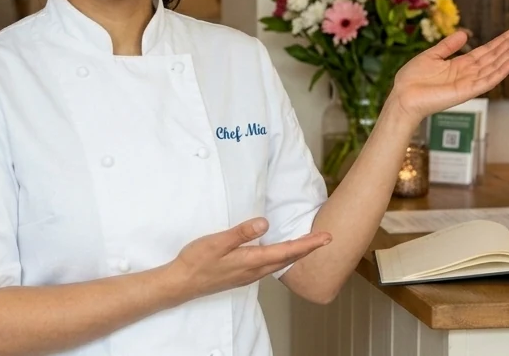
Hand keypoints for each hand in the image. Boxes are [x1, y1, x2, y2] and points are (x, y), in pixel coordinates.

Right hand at [165, 218, 331, 302]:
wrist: (182, 284)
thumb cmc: (197, 261)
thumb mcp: (217, 242)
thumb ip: (241, 233)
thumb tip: (265, 223)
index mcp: (252, 261)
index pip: (288, 251)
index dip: (309, 244)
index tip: (327, 237)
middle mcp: (255, 271)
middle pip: (289, 259)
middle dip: (309, 248)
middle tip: (326, 238)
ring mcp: (249, 275)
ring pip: (280, 263)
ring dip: (297, 253)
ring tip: (309, 243)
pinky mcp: (243, 275)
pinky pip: (270, 266)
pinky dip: (283, 257)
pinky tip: (281, 252)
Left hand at [389, 27, 508, 123]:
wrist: (402, 96)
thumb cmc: (412, 80)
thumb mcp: (431, 56)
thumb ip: (448, 46)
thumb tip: (464, 34)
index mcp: (460, 65)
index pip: (487, 51)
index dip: (502, 41)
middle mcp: (468, 73)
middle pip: (495, 56)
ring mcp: (469, 83)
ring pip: (495, 66)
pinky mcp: (466, 92)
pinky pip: (488, 81)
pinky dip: (501, 71)